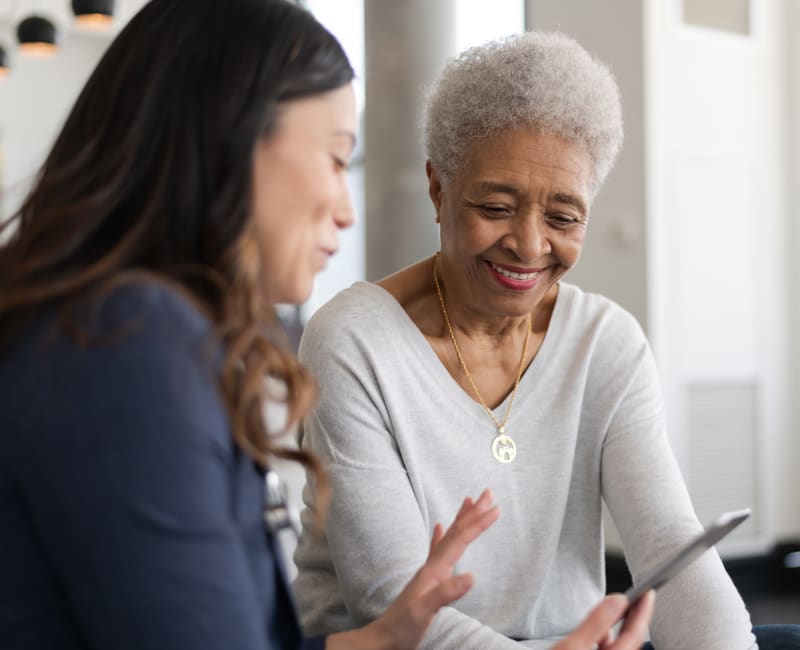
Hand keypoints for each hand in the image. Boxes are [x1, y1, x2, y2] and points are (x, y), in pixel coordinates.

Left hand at [326, 489, 498, 649]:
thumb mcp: (424, 611)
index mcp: (434, 570)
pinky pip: (436, 550)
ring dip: (461, 519)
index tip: (496, 508)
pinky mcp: (427, 580)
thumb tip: (472, 576)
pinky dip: (441, 536)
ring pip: (449, 537)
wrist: (383, 638)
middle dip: (473, 513)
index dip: (478, 523)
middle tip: (488, 493)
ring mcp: (428, 571)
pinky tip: (439, 528)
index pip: (460, 540)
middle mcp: (432, 565)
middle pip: (456, 532)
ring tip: (469, 501)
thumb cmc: (402, 627)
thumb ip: (446, 593)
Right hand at [552, 591, 654, 649]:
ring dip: (622, 628)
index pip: (634, 635)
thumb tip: (617, 601)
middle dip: (636, 619)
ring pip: (621, 648)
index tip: (648, 593)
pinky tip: (603, 632)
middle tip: (641, 597)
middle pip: (631, 642)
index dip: (643, 612)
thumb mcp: (573, 646)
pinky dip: (609, 639)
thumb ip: (596, 622)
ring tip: (622, 610)